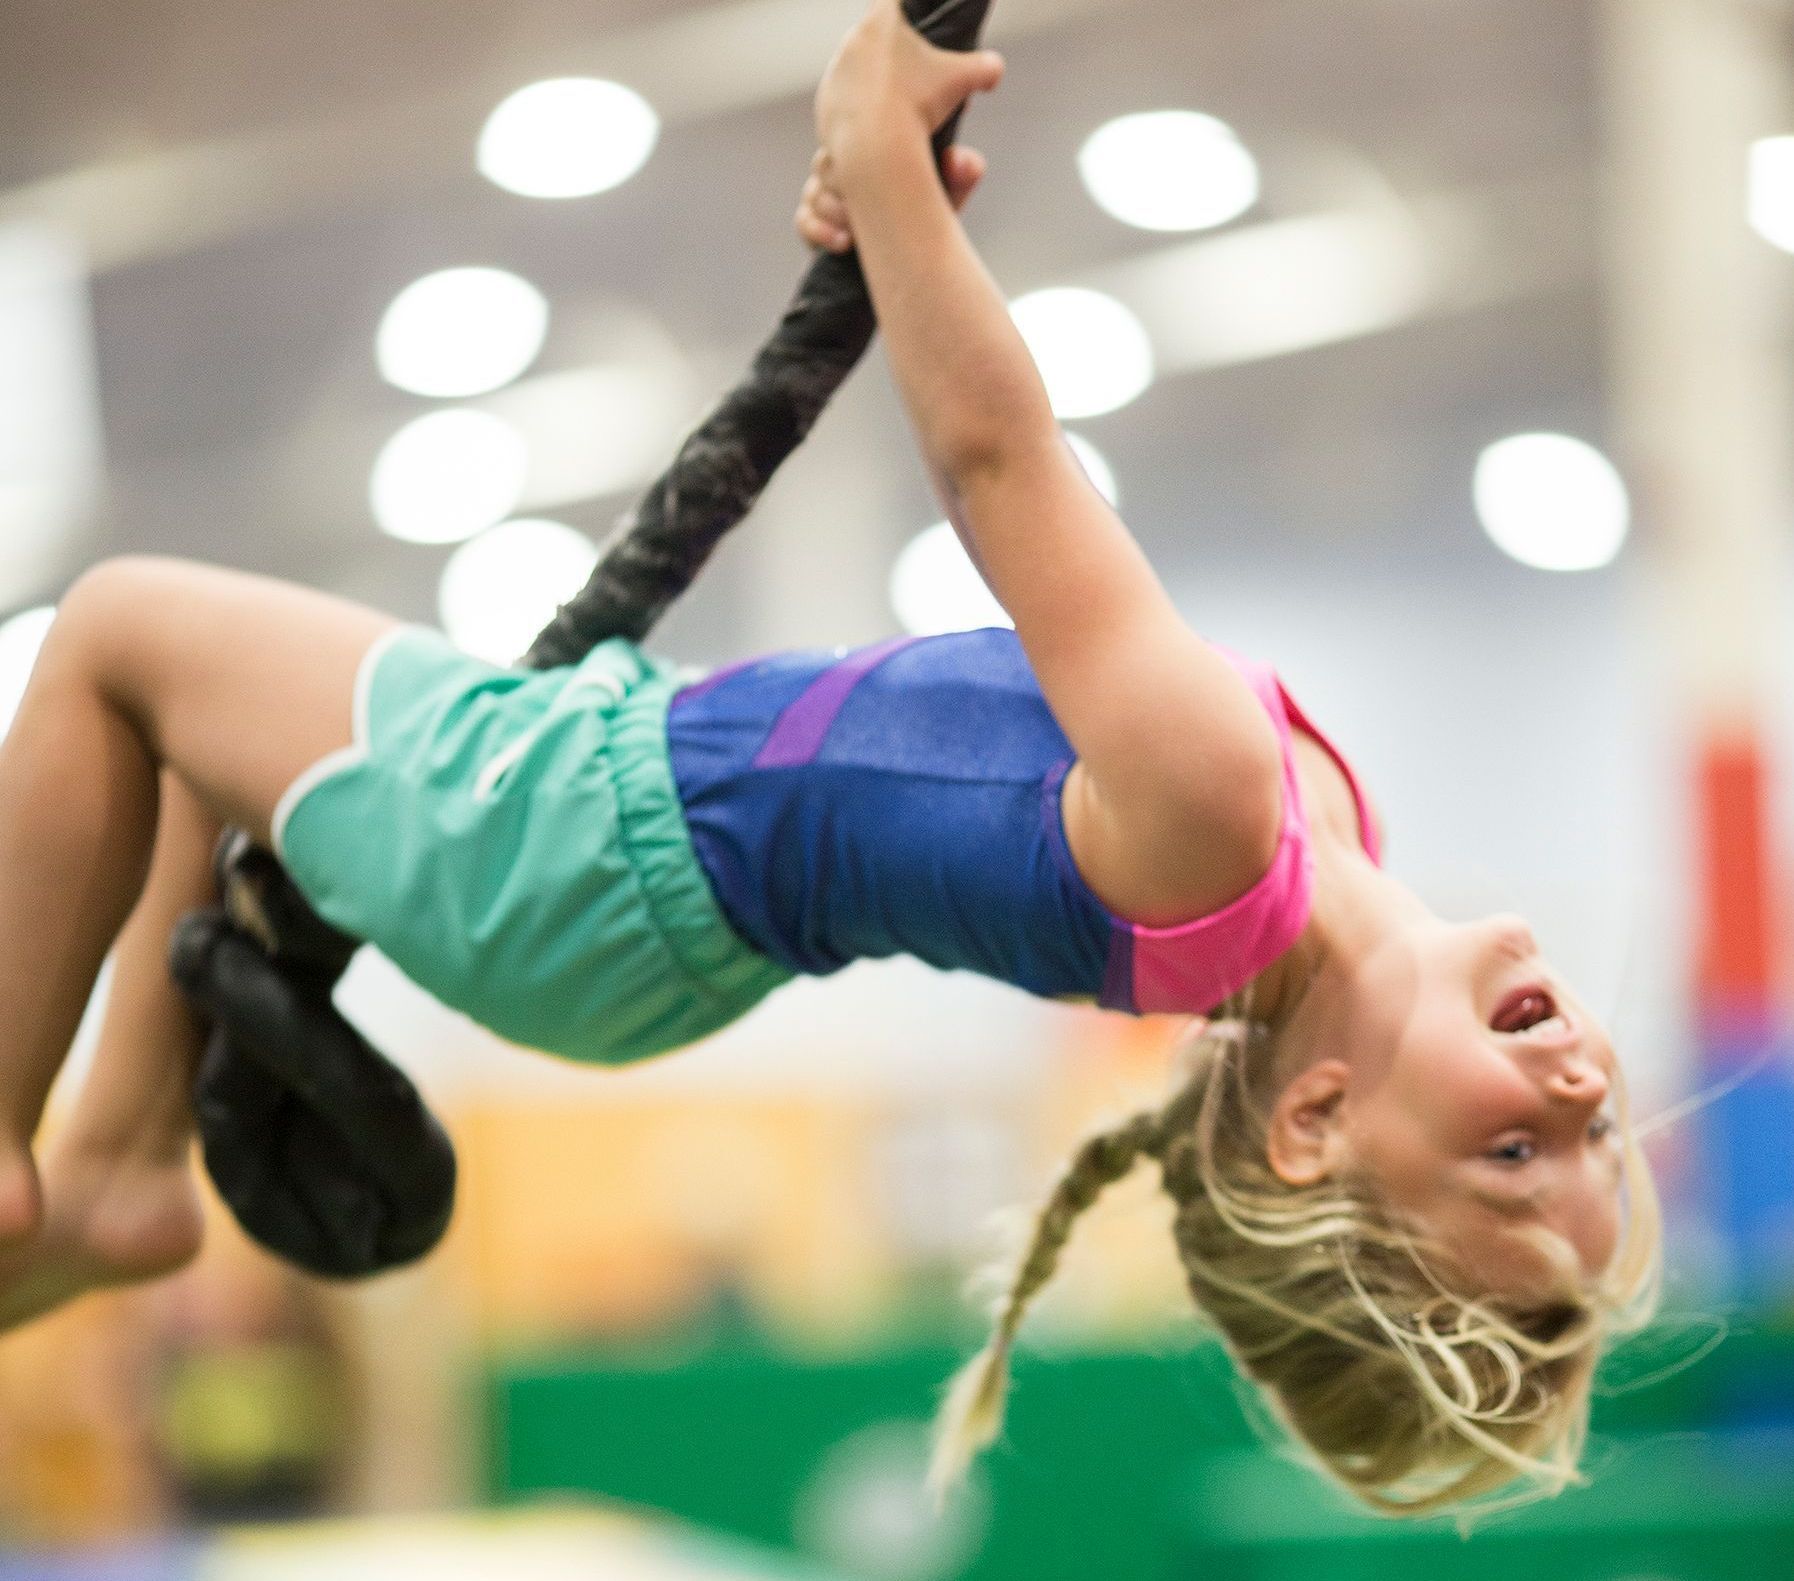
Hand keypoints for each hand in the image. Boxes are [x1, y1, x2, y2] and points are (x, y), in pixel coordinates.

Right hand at [796, 143, 987, 253]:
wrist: (913, 264)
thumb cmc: (931, 219)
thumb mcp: (949, 196)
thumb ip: (960, 175)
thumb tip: (964, 161)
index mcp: (872, 149)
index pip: (851, 134)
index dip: (858, 153)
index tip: (879, 173)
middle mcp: (845, 167)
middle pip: (824, 162)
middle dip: (844, 186)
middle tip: (867, 206)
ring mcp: (826, 195)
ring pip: (813, 192)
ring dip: (835, 211)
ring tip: (858, 229)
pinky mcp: (814, 226)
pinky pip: (803, 220)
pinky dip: (818, 231)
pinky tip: (844, 243)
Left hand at [814, 0, 1003, 172]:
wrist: (876, 147)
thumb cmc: (918, 106)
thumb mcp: (961, 82)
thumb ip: (982, 69)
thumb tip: (995, 69)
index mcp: (880, 23)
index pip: (889, 2)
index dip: (901, 10)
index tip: (910, 19)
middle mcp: (851, 43)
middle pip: (872, 39)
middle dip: (892, 55)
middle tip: (912, 76)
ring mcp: (834, 75)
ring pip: (856, 71)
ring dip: (874, 83)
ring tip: (896, 106)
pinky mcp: (824, 106)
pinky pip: (844, 102)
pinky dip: (861, 111)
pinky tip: (876, 124)